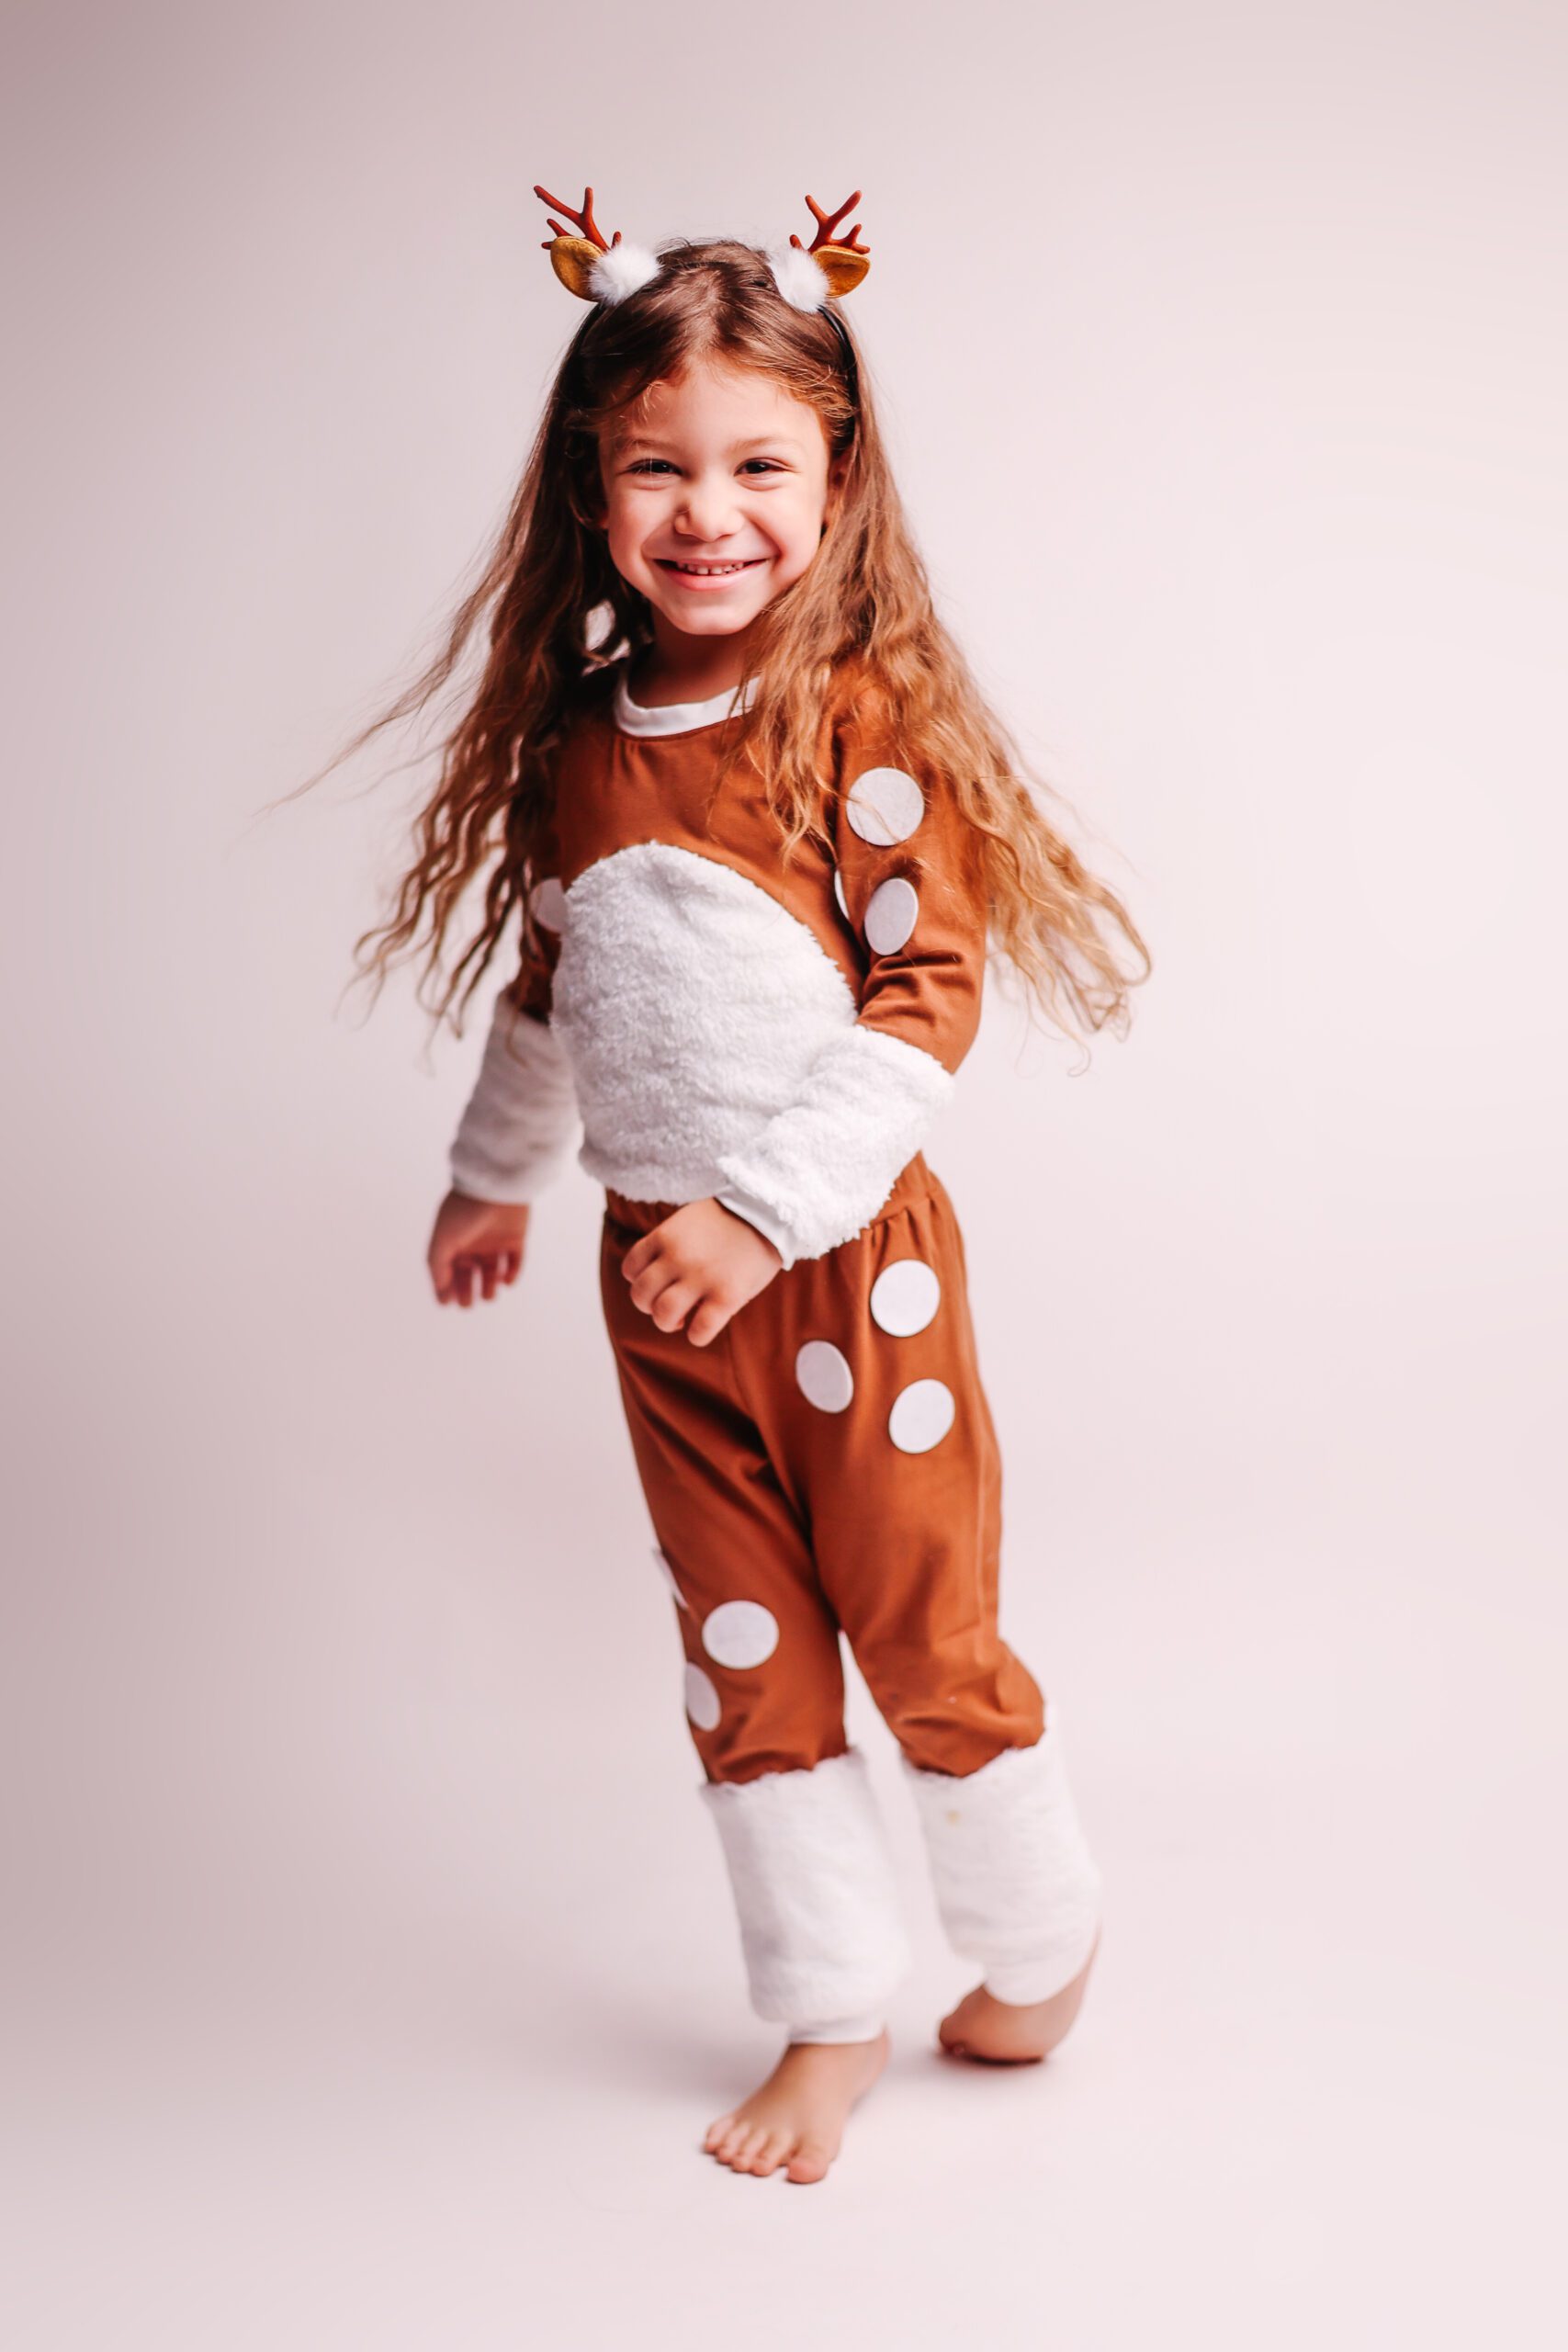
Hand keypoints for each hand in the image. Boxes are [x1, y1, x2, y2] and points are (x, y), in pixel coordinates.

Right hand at [429, 1188, 529, 1306]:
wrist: (495, 1187)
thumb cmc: (464, 1212)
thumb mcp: (442, 1240)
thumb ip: (437, 1266)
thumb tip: (442, 1292)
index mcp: (453, 1243)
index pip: (447, 1271)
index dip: (446, 1288)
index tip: (448, 1302)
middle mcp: (473, 1244)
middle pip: (469, 1276)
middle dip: (467, 1292)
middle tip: (467, 1303)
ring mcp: (495, 1242)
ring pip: (492, 1273)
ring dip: (490, 1288)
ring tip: (488, 1294)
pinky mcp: (516, 1239)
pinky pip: (515, 1263)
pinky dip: (512, 1275)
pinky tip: (505, 1280)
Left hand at [621, 1198, 782, 1345]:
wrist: (769, 1213)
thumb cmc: (730, 1219)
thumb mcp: (690, 1222)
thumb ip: (671, 1246)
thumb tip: (663, 1281)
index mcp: (665, 1237)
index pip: (631, 1269)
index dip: (640, 1281)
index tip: (659, 1283)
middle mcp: (677, 1258)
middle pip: (641, 1296)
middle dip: (650, 1306)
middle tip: (670, 1304)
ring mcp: (701, 1277)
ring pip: (663, 1315)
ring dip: (668, 1323)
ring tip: (683, 1319)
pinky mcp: (726, 1296)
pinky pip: (700, 1330)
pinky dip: (696, 1336)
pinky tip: (704, 1328)